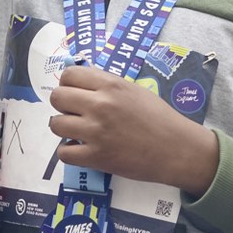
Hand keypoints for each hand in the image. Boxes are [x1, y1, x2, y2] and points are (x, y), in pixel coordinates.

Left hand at [47, 65, 219, 196]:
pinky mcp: (96, 157)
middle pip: (57, 98)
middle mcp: (100, 105)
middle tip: (75, 113)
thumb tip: (81, 84)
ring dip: (64, 128)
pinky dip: (69, 152)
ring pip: (55, 125)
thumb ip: (107, 85)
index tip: (75, 93)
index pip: (69, 75)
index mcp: (110, 85)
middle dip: (63, 105)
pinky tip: (82, 150)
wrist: (176, 149)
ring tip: (78, 132)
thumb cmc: (159, 118)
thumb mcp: (134, 90)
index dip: (68, 84)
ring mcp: (96, 132)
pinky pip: (64, 153)